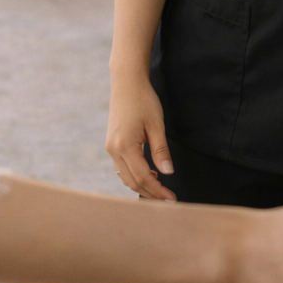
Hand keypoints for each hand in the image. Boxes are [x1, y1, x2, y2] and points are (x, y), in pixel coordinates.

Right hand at [105, 74, 176, 200]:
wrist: (126, 83)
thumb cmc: (143, 100)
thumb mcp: (156, 125)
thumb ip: (161, 150)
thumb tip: (168, 173)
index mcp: (125, 146)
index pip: (143, 177)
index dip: (158, 191)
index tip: (172, 198)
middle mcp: (113, 149)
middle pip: (132, 182)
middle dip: (150, 194)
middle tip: (168, 200)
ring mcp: (110, 147)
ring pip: (125, 177)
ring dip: (142, 186)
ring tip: (160, 188)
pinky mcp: (111, 144)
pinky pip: (122, 167)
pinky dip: (134, 175)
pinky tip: (149, 172)